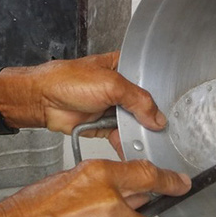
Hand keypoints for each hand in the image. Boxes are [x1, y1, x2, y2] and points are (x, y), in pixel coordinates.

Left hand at [3, 52, 166, 144]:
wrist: (41, 100)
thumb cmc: (67, 80)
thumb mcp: (111, 84)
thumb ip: (138, 100)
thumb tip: (157, 117)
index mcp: (122, 67)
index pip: (149, 80)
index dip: (161, 93)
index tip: (173, 107)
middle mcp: (119, 87)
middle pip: (144, 104)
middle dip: (151, 117)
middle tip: (164, 129)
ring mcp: (111, 107)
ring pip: (134, 122)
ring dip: (140, 132)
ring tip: (152, 142)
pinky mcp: (103, 125)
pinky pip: (120, 136)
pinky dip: (127, 143)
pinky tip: (136, 149)